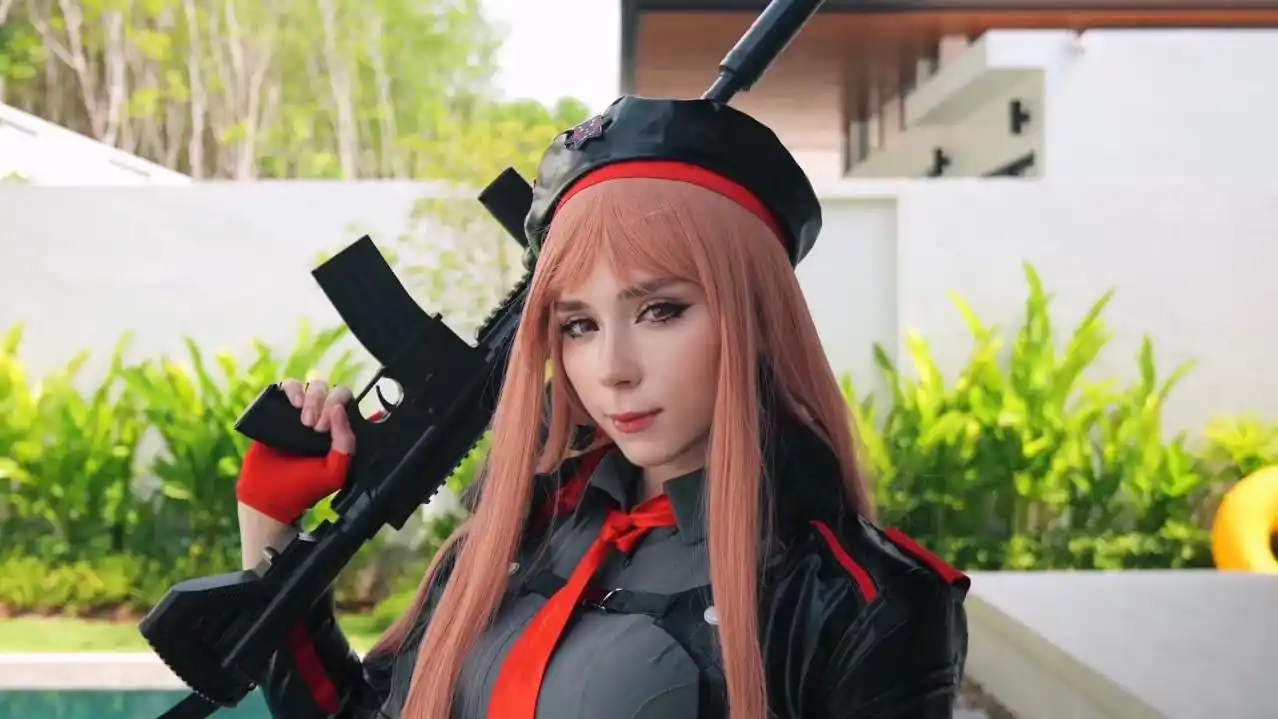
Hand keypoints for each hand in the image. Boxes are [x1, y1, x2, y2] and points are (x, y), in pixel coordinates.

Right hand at [235, 379, 356, 523]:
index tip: (326, 429)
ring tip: (302, 420)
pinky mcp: (278, 410)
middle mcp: (322, 418)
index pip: (348, 403)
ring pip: (313, 385)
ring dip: (311, 397)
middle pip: (332, 390)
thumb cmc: (305, 487)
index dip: (340, 408)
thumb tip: (339, 409)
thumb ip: (346, 442)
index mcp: (339, 431)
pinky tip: (292, 404)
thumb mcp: (335, 470)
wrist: (270, 496)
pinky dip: (292, 388)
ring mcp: (300, 413)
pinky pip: (287, 386)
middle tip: (314, 428)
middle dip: (324, 404)